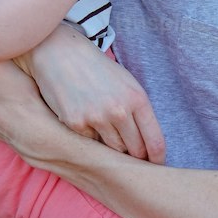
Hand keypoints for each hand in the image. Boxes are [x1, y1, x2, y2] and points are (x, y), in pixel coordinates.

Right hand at [27, 25, 164, 161]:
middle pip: (135, 151)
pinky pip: (90, 143)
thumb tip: (147, 145)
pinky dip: (91, 138)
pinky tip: (86, 121)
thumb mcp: (126, 83)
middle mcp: (119, 111)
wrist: (60, 53)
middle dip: (136, 156)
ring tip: (107, 133)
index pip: (155, 141)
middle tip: (133, 157)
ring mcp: (97, 118)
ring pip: (113, 151)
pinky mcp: (75, 124)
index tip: (155, 164)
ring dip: (113, 148)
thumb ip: (138, 111)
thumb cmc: (97, 69)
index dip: (157, 158)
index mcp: (137, 99)